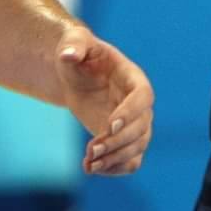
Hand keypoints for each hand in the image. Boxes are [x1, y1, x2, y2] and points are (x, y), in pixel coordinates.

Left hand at [55, 25, 153, 174]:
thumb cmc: (79, 52)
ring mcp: (133, 123)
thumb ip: (74, 45)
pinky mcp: (122, 139)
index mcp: (132, 77)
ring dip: (116, 159)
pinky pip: (130, 161)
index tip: (109, 125)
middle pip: (142, 127)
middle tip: (92, 149)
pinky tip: (90, 167)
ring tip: (89, 163)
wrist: (75, 73)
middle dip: (118, 141)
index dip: (130, 112)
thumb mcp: (75, 42)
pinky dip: (114, 169)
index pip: (143, 96)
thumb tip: (68, 55)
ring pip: (138, 147)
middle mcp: (139, 103)